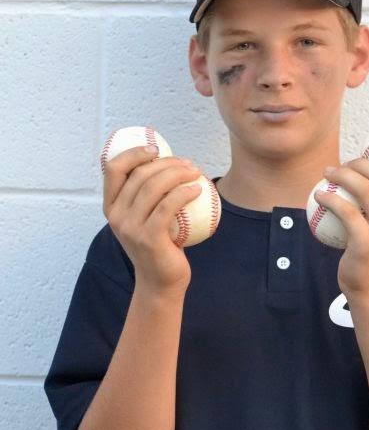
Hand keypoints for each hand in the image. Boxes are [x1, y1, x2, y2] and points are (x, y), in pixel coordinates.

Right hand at [103, 145, 202, 290]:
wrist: (161, 281)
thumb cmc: (159, 244)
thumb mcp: (145, 218)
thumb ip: (147, 195)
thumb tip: (168, 162)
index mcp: (110, 206)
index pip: (113, 168)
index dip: (134, 152)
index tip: (156, 149)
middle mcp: (115, 215)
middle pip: (140, 174)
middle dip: (167, 162)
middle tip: (189, 164)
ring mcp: (129, 227)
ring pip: (153, 186)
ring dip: (178, 173)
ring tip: (196, 172)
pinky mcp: (148, 237)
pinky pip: (167, 206)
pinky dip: (184, 193)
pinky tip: (197, 190)